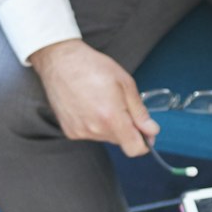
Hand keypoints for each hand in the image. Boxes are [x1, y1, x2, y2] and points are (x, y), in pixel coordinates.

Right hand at [31, 39, 158, 157]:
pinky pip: (91, 134)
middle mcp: (94, 129)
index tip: (146, 132)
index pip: (134, 149)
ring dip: (109, 125)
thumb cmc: (92, 67)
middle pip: (121, 141)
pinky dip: (95, 124)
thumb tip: (151, 130)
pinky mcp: (70, 131)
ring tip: (101, 101)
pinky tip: (89, 106)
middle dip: (126, 127)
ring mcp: (80, 132)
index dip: (144, 142)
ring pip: (106, 137)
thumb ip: (140, 111)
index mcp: (111, 117)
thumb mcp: (125, 83)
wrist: (60, 62)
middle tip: (120, 104)